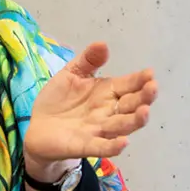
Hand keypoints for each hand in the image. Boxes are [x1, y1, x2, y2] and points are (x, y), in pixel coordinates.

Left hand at [23, 42, 157, 180]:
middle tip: (152, 88)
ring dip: (135, 120)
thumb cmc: (59, 100)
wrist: (37, 127)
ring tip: (145, 112)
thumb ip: (88, 60)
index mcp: (107, 92)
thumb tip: (103, 44)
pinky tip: (124, 142)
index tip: (150, 74)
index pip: (128, 85)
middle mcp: (108, 111)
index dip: (140, 80)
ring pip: (122, 126)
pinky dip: (113, 146)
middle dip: (144, 97)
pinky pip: (102, 147)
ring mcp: (98, 130)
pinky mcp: (85, 146)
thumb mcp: (72, 74)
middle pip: (131, 105)